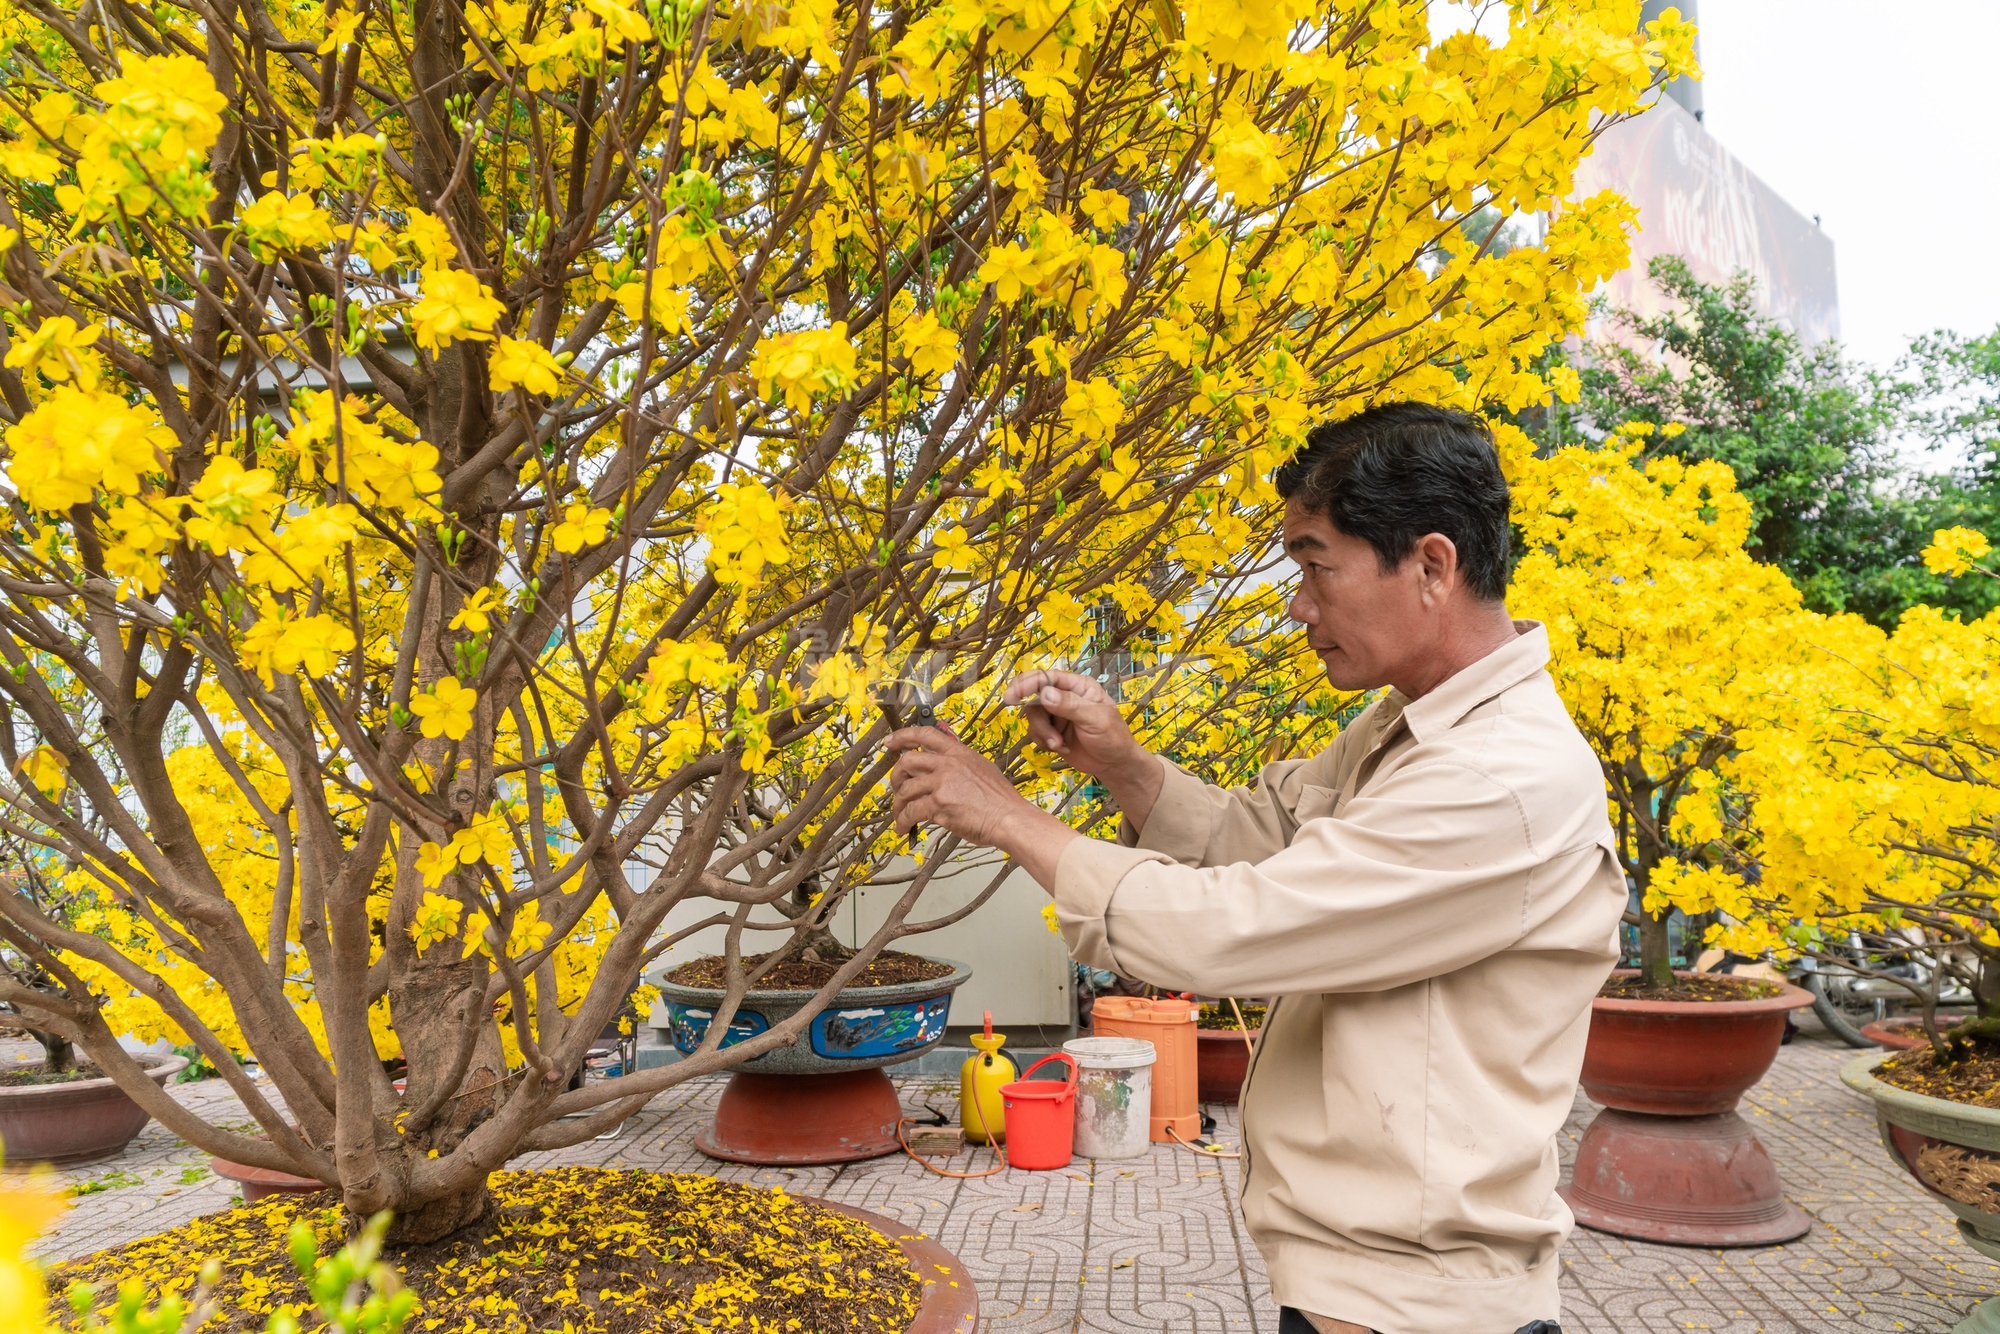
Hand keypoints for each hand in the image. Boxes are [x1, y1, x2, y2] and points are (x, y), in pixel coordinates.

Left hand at [884, 726, 1076, 884]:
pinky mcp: (938, 804)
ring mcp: (942, 783)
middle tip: (896, 788)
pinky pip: (911, 811)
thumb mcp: (982, 770)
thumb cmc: (1001, 800)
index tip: (890, 742)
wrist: (1009, 817)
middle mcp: (948, 764)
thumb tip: (941, 774)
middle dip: (896, 776)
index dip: (903, 736)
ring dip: (898, 805)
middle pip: (908, 761)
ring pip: (906, 790)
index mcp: (959, 753)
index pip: (925, 734)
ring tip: (900, 816)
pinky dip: (903, 821)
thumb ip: (960, 767)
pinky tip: (904, 828)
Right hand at [1001, 668, 1144, 778]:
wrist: (1114, 764)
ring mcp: (1057, 714)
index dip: (1027, 684)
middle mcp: (1064, 696)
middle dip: (1039, 721)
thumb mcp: (1095, 719)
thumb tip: (1044, 693)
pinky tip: (1062, 749)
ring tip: (1060, 745)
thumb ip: (1070, 705)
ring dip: (1043, 734)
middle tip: (1048, 737)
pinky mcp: (1052, 731)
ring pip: (1033, 718)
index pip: (1048, 677)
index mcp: (1078, 686)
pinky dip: (1044, 742)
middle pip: (1035, 699)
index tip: (1011, 696)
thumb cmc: (1112, 737)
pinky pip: (1035, 733)